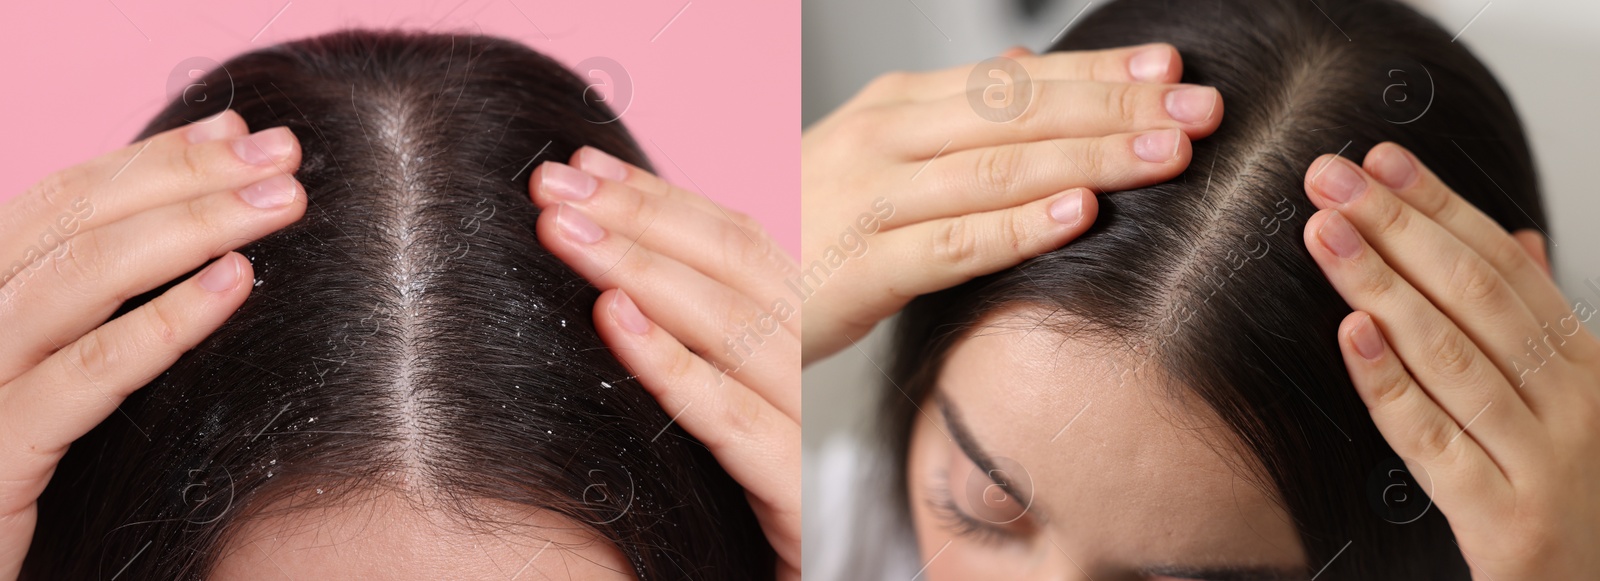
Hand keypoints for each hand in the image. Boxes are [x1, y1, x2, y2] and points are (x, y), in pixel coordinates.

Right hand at [0, 110, 303, 577]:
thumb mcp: (61, 368)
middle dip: (187, 178)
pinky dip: (162, 323)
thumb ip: (108, 292)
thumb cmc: (31, 466)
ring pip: (80, 277)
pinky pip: (84, 375)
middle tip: (286, 157)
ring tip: (283, 205)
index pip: (66, 198)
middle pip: (74, 220)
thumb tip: (218, 194)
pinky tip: (234, 286)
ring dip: (191, 228)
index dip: (160, 158)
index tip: (248, 133)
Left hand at [529, 149, 800, 578]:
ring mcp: (808, 432)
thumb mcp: (718, 409)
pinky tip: (614, 321)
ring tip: (566, 232)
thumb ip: (692, 342)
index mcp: (796, 345)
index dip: (660, 197)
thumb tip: (611, 271)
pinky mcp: (795, 494)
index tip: (585, 164)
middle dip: (638, 217)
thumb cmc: (738, 509)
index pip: (740, 244)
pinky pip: (729, 419)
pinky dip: (671, 364)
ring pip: (731, 329)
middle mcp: (810, 376)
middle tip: (554, 184)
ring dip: (640, 271)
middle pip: (736, 269)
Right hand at [800, 44, 1222, 363]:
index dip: (1097, 70)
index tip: (1171, 66)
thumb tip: (1032, 76)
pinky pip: (952, 243)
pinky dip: (1018, 227)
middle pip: (1017, 113)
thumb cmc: (806, 226)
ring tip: (1165, 152)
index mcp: (895, 106)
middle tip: (1199, 108)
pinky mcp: (861, 269)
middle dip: (1116, 105)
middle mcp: (884, 138)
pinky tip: (1078, 213)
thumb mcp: (876, 155)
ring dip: (1088, 156)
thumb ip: (956, 121)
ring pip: (997, 169)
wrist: (716, 285)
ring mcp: (870, 199)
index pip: (1013, 79)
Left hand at [1303, 143, 1598, 578]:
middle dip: (1396, 226)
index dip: (1440, 204)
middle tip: (1328, 177)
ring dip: (1380, 285)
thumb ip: (1536, 319)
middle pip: (1474, 294)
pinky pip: (1431, 438)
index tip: (1380, 157)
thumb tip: (1521, 236)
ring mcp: (1540, 457)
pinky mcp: (1500, 513)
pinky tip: (1349, 333)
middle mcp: (1571, 400)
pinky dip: (1388, 383)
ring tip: (1324, 233)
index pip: (1505, 261)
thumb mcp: (1562, 393)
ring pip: (1451, 355)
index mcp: (1581, 359)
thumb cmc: (1557, 483)